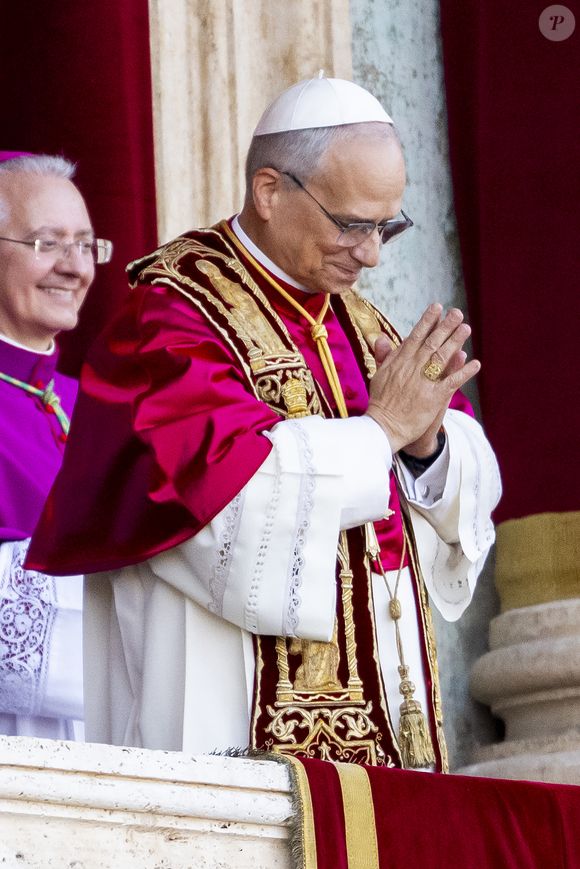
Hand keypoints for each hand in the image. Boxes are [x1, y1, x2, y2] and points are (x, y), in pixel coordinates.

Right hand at [366, 304, 479, 453]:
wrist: (384, 427)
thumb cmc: (381, 403)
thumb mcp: (378, 375)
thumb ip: (384, 356)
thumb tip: (381, 337)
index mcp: (399, 362)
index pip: (416, 336)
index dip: (427, 321)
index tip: (437, 308)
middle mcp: (412, 368)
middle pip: (432, 343)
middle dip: (445, 326)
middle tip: (457, 313)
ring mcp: (424, 382)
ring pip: (442, 357)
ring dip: (455, 341)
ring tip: (466, 328)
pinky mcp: (434, 397)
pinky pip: (452, 381)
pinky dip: (464, 371)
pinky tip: (475, 363)